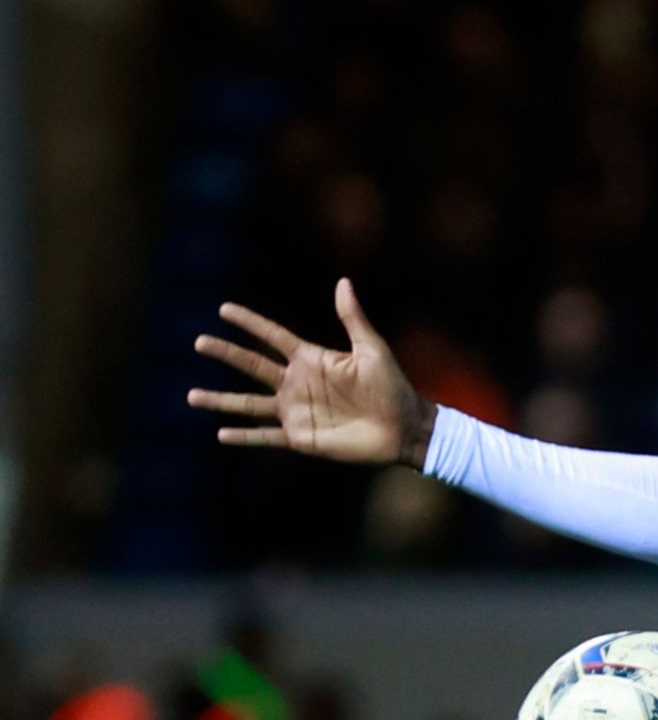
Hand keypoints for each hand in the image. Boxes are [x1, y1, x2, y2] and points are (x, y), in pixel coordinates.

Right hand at [189, 278, 433, 466]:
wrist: (404, 428)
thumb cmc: (393, 387)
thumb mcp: (372, 349)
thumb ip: (353, 318)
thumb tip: (343, 281)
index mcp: (311, 359)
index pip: (272, 336)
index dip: (250, 323)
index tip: (224, 309)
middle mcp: (297, 383)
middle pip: (252, 366)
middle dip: (226, 354)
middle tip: (199, 342)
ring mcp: (296, 410)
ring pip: (249, 403)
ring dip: (221, 400)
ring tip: (191, 395)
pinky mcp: (300, 437)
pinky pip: (266, 436)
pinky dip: (244, 436)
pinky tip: (220, 434)